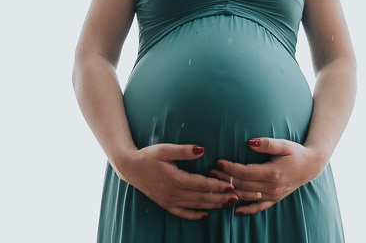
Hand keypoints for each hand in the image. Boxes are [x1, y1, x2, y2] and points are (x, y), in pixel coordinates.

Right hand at [114, 144, 238, 219]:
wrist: (130, 168)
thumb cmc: (148, 155)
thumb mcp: (165, 149)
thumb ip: (184, 151)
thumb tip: (202, 150)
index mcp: (175, 179)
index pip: (201, 184)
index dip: (217, 186)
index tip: (231, 186)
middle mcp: (173, 193)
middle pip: (201, 197)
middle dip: (220, 198)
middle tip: (236, 197)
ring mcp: (169, 200)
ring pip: (195, 205)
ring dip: (212, 205)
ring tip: (227, 205)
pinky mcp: (165, 203)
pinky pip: (182, 213)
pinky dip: (195, 215)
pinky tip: (205, 215)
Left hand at [209, 137, 323, 215]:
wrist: (311, 166)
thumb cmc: (296, 152)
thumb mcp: (283, 144)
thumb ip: (267, 144)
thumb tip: (250, 142)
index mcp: (272, 173)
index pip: (245, 172)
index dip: (230, 168)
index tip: (218, 162)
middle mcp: (271, 187)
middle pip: (243, 184)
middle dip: (225, 179)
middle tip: (210, 172)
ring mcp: (273, 195)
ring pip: (247, 196)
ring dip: (231, 192)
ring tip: (216, 186)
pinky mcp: (274, 199)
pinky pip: (259, 207)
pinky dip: (247, 209)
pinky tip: (235, 210)